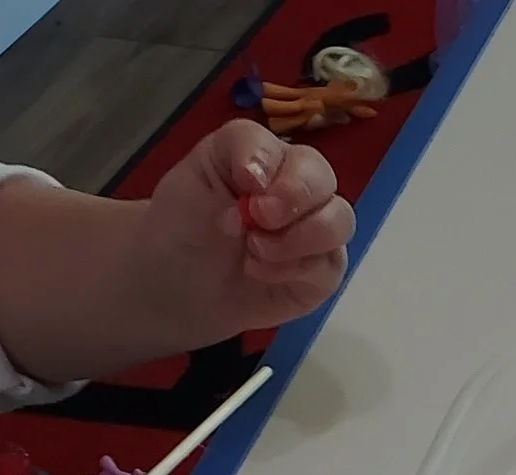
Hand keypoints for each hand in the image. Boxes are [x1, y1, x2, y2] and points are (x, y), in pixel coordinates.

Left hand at [133, 120, 355, 345]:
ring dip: (296, 238)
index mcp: (271, 160)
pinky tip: (260, 273)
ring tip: (254, 252)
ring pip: (340, 221)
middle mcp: (301, 191)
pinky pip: (331, 265)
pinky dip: (294, 270)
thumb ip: (237, 149)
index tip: (245, 184)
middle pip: (323, 178)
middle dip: (294, 197)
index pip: (288, 144)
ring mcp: (317, 231)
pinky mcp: (324, 271)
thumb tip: (267, 175)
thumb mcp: (195, 171)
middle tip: (257, 219)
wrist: (175, 288)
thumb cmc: (184, 226)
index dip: (273, 164)